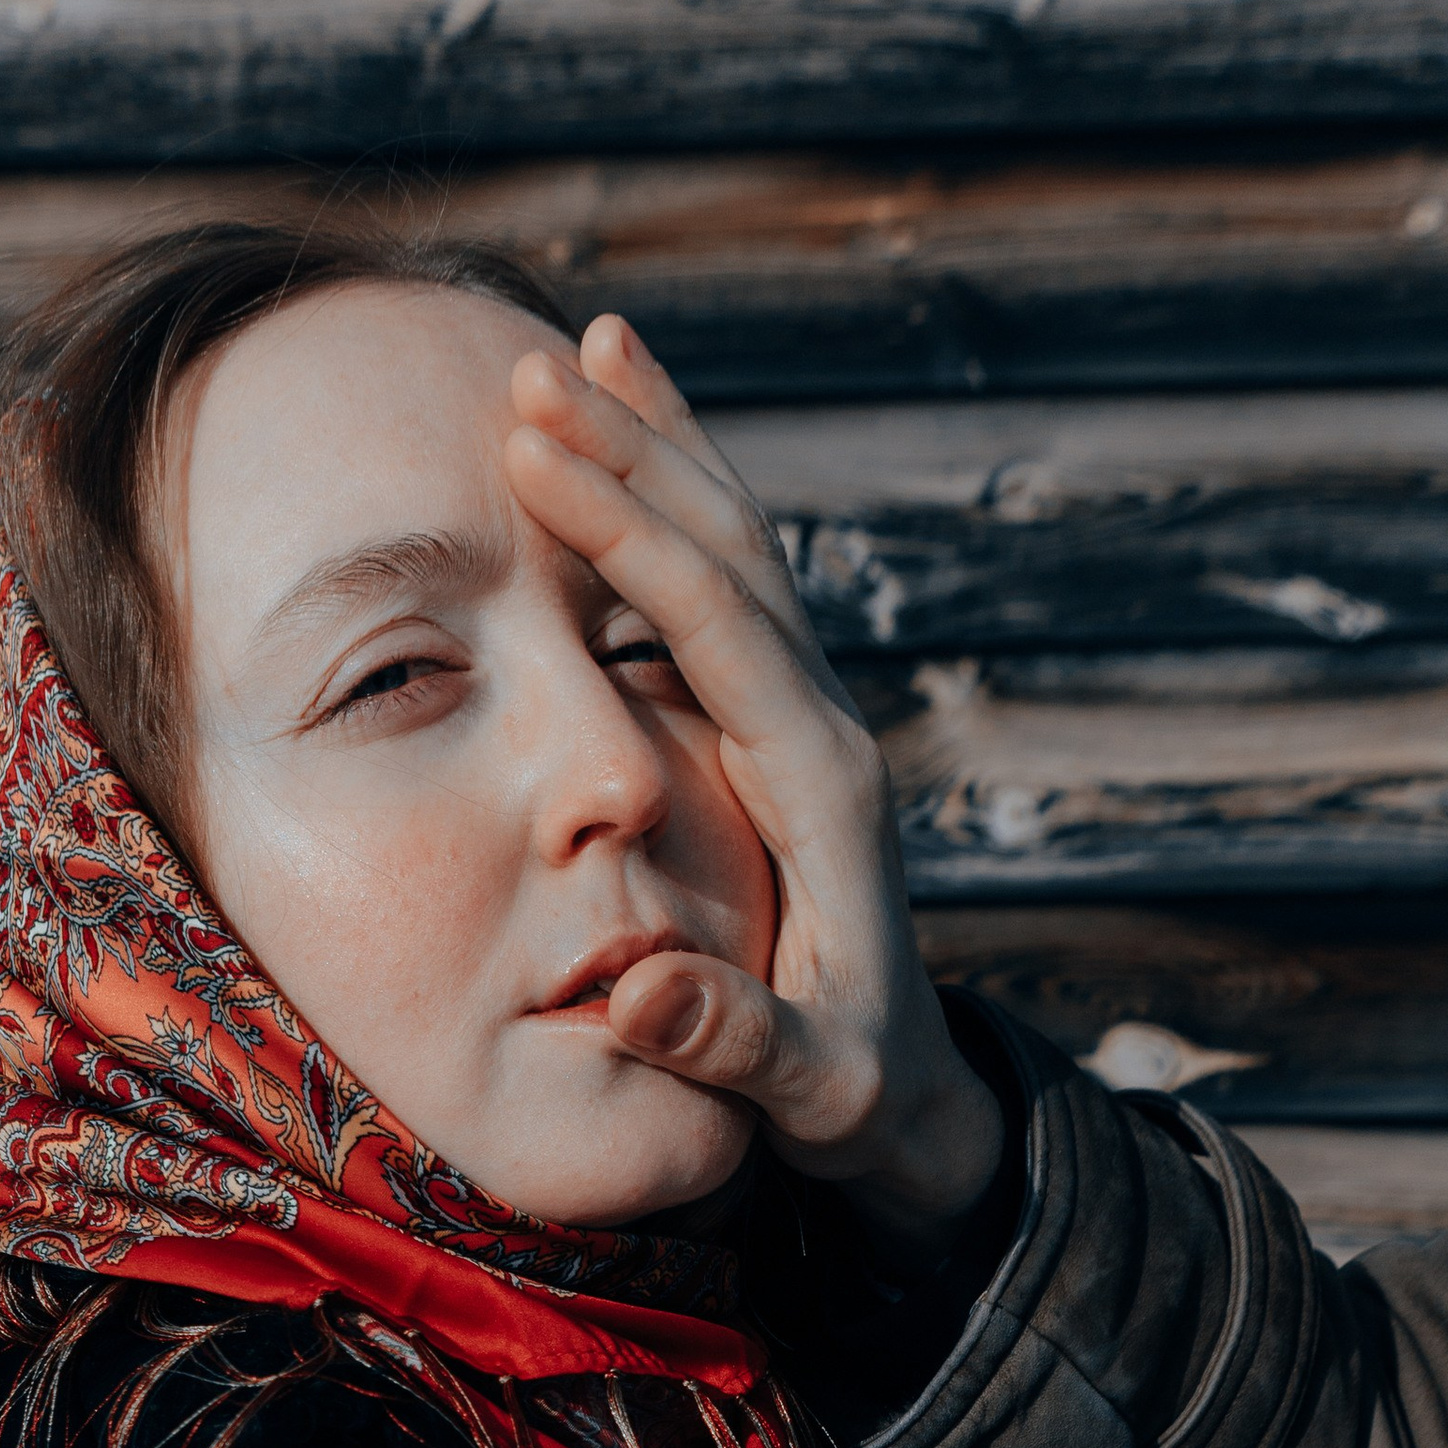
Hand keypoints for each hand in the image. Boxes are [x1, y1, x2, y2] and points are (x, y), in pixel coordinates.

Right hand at [502, 316, 1004, 1270]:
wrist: (914, 1100)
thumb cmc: (853, 1099)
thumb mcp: (803, 1088)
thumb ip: (731, 1038)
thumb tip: (641, 997)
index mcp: (819, 785)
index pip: (716, 621)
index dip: (627, 532)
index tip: (535, 451)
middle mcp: (822, 727)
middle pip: (731, 550)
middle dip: (637, 451)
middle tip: (534, 364)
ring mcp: (808, 721)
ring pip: (737, 549)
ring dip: (662, 449)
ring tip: (587, 347)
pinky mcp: (785, 733)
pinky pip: (727, 593)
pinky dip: (676, 510)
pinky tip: (623, 457)